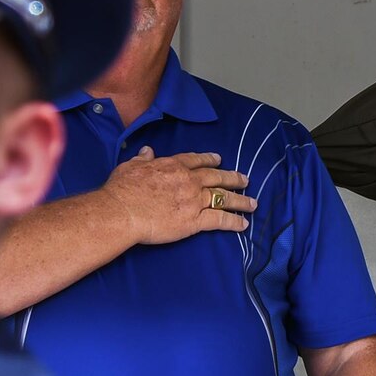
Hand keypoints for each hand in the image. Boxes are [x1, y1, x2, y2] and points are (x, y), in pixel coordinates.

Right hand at [102, 148, 254, 246]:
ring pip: (224, 198)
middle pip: (216, 177)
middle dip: (233, 178)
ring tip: (253, 203)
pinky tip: (244, 224)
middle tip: (245, 179)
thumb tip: (147, 151)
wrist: (123, 211)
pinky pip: (219, 220)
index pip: (196, 160)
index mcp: (173, 166)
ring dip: (240, 200)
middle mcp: (188, 181)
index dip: (209, 159)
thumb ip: (142, 159)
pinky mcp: (195, 221)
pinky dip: (233, 222)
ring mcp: (194, 200)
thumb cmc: (122, 189)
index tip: (218, 159)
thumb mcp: (130, 166)